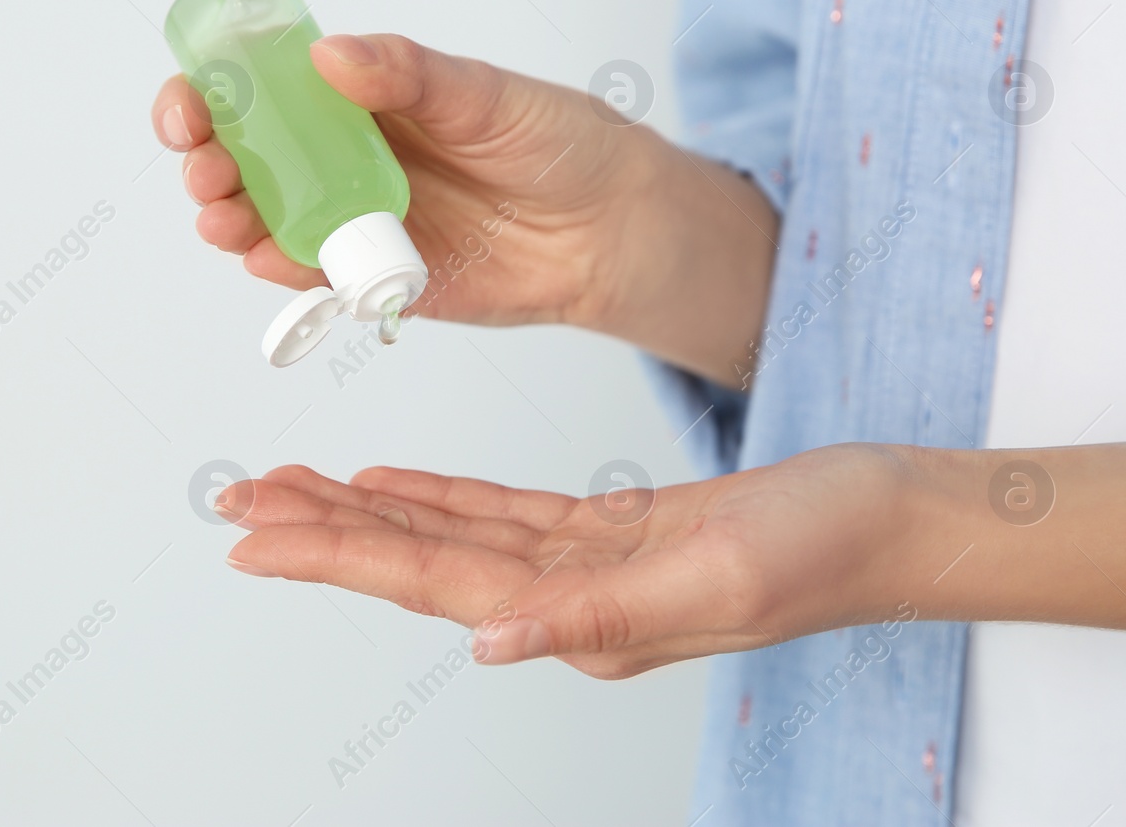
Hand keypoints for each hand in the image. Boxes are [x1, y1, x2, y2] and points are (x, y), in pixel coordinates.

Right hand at [151, 33, 650, 327]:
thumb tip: (328, 54)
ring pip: (268, 223)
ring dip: (232, 220)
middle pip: (246, 162)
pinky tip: (269, 259)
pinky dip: (286, 272)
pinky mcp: (380, 279)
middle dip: (209, 164)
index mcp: (358, 102)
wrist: (612, 228)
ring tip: (224, 217)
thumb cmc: (554, 142)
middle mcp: (344, 161)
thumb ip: (411, 75)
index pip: (259, 92)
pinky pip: (319, 279)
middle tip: (205, 168)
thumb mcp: (485, 93)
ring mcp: (357, 222)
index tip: (191, 102)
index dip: (209, 95)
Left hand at [211, 444, 922, 677]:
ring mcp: (583, 565)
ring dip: (364, 511)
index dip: (335, 556)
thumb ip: (595, 616)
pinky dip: (437, 497)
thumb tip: (487, 642)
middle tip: (237, 502)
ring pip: (445, 533)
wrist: (887, 520)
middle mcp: (564, 599)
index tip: (254, 540)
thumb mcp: (712, 584)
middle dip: (320, 531)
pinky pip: (498, 512)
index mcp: (578, 616)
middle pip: (415, 560)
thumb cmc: (821, 554)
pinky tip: (391, 484)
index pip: (428, 582)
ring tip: (290, 488)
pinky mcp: (608, 529)